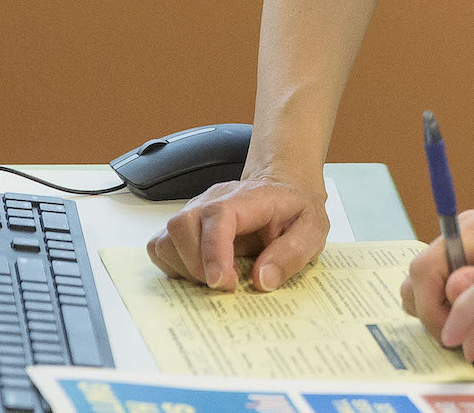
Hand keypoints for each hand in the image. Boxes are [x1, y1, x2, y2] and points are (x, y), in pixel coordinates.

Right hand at [147, 170, 328, 290]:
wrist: (284, 190)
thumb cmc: (295, 211)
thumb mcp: (312, 231)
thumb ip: (291, 254)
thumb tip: (262, 280)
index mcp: (249, 198)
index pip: (218, 216)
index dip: (214, 250)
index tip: (222, 282)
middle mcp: (214, 200)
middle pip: (182, 225)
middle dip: (197, 266)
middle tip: (226, 284)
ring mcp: (196, 211)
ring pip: (165, 238)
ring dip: (183, 269)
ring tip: (214, 279)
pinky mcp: (186, 226)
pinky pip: (160, 247)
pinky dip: (173, 267)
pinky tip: (200, 273)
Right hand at [399, 208, 473, 335]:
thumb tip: (450, 291)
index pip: (424, 268)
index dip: (430, 308)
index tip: (453, 338)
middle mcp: (463, 232)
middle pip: (419, 278)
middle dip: (438, 316)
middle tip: (468, 342)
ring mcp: (465, 245)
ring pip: (430, 286)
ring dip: (448, 317)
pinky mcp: (472, 258)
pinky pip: (448, 288)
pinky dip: (459, 313)